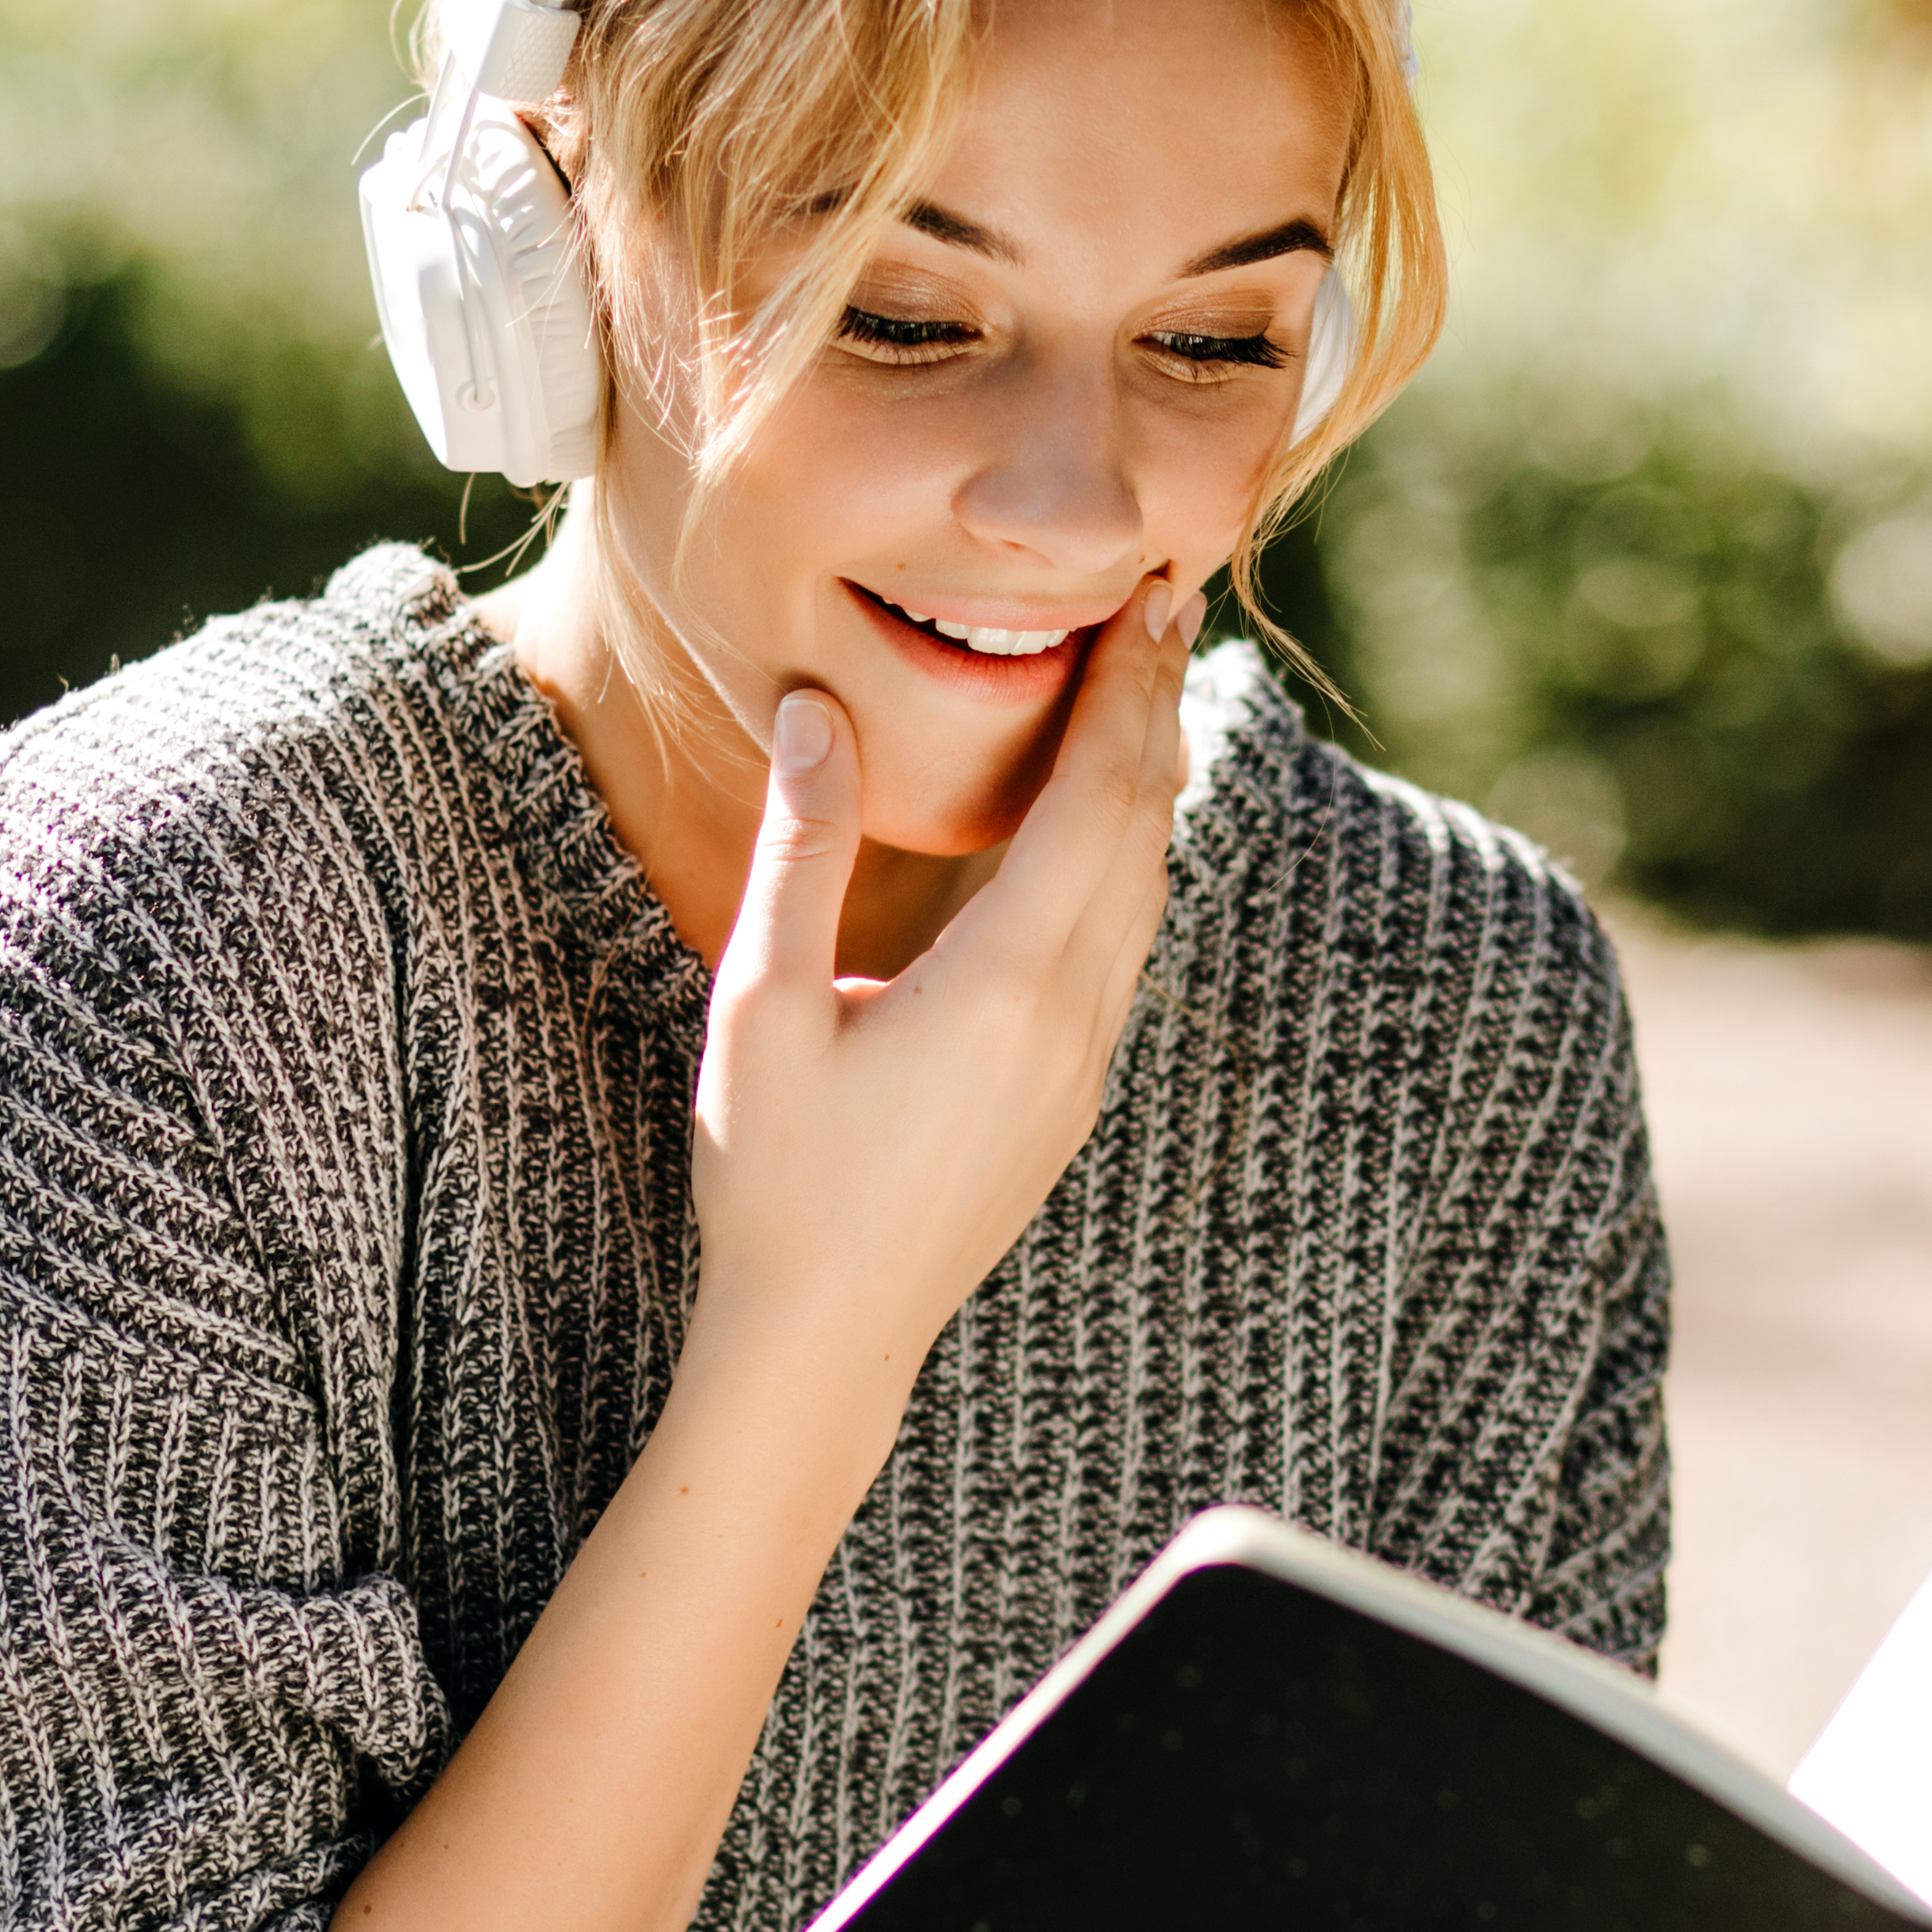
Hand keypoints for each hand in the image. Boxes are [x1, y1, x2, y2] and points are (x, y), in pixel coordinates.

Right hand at [684, 583, 1194, 1405]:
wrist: (827, 1340)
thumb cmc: (776, 1181)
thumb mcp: (764, 1007)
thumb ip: (801, 852)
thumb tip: (818, 713)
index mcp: (1006, 984)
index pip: (1100, 798)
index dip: (1129, 686)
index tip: (1151, 591)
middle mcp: (1071, 1017)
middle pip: (1145, 829)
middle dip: (1157, 706)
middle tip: (1168, 599)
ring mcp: (1082, 1062)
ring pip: (1147, 891)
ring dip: (1153, 781)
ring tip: (1151, 687)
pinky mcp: (1070, 1094)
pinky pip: (1125, 944)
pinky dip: (1132, 857)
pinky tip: (1113, 829)